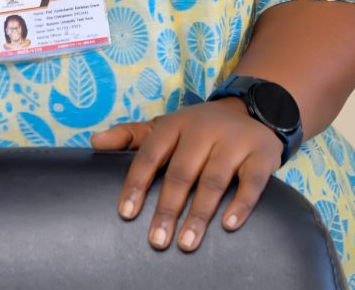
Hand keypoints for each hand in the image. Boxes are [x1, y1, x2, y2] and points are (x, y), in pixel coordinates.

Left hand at [90, 99, 281, 251]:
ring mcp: (233, 142)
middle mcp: (203, 130)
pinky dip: (241, 204)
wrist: (252, 110)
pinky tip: (228, 225)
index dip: (137, 184)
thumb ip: (130, 136)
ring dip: (199, 214)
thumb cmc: (199, 129)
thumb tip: (93, 141)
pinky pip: (251, 181)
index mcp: (175, 125)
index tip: (127, 214)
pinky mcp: (260, 155)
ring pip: (213, 180)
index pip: (150, 154)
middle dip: (167, 208)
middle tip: (157, 241)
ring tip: (185, 243)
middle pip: (181, 172)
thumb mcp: (165, 126)